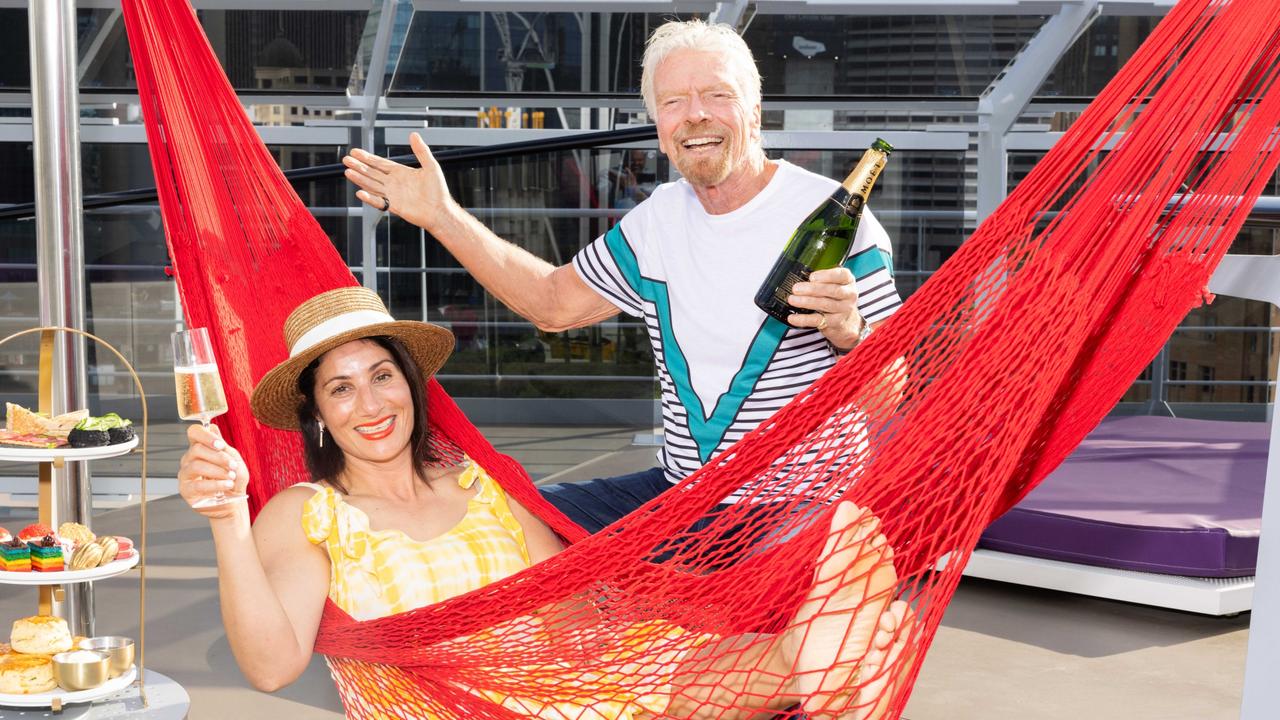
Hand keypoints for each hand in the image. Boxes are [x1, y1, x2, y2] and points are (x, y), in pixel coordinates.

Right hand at [177, 423, 249, 519]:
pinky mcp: (186, 490)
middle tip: (233, 466)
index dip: (205, 435)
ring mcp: (185, 475)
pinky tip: (227, 485)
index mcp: (201, 448)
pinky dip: (216, 484)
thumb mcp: (235, 461)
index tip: (220, 445)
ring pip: (196, 465)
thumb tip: (213, 427)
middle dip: (218, 457)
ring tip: (231, 477)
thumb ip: (224, 447)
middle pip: (196, 449)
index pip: (194, 433)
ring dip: (218, 471)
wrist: (235, 502)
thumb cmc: (234, 480)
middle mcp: (189, 459)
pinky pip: (198, 484)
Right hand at [342, 132, 457, 232]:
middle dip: (359, 166)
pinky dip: (370, 198)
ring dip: (360, 179)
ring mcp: (393, 195)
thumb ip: (421, 151)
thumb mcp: (430, 166)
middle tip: (346, 159)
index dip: (367, 158)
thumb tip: (414, 135)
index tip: (355, 152)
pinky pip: (379, 202)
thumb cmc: (438, 191)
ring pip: (372, 185)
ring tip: (348, 172)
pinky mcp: (394, 206)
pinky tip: (360, 192)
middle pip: (372, 173)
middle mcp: (394, 183)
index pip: (380, 163)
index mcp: (400, 173)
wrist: (441, 210)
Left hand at [787, 267, 865, 349]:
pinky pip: (817, 320)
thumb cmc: (836, 298)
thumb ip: (821, 281)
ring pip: (824, 304)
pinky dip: (803, 319)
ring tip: (792, 300)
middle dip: (812, 289)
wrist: (848, 322)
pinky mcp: (836, 323)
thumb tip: (799, 281)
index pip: (841, 275)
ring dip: (806, 302)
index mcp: (848, 281)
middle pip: (832, 290)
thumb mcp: (835, 285)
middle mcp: (849, 295)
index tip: (812, 277)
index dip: (826, 275)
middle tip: (796, 288)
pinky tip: (792, 317)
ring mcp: (844, 309)